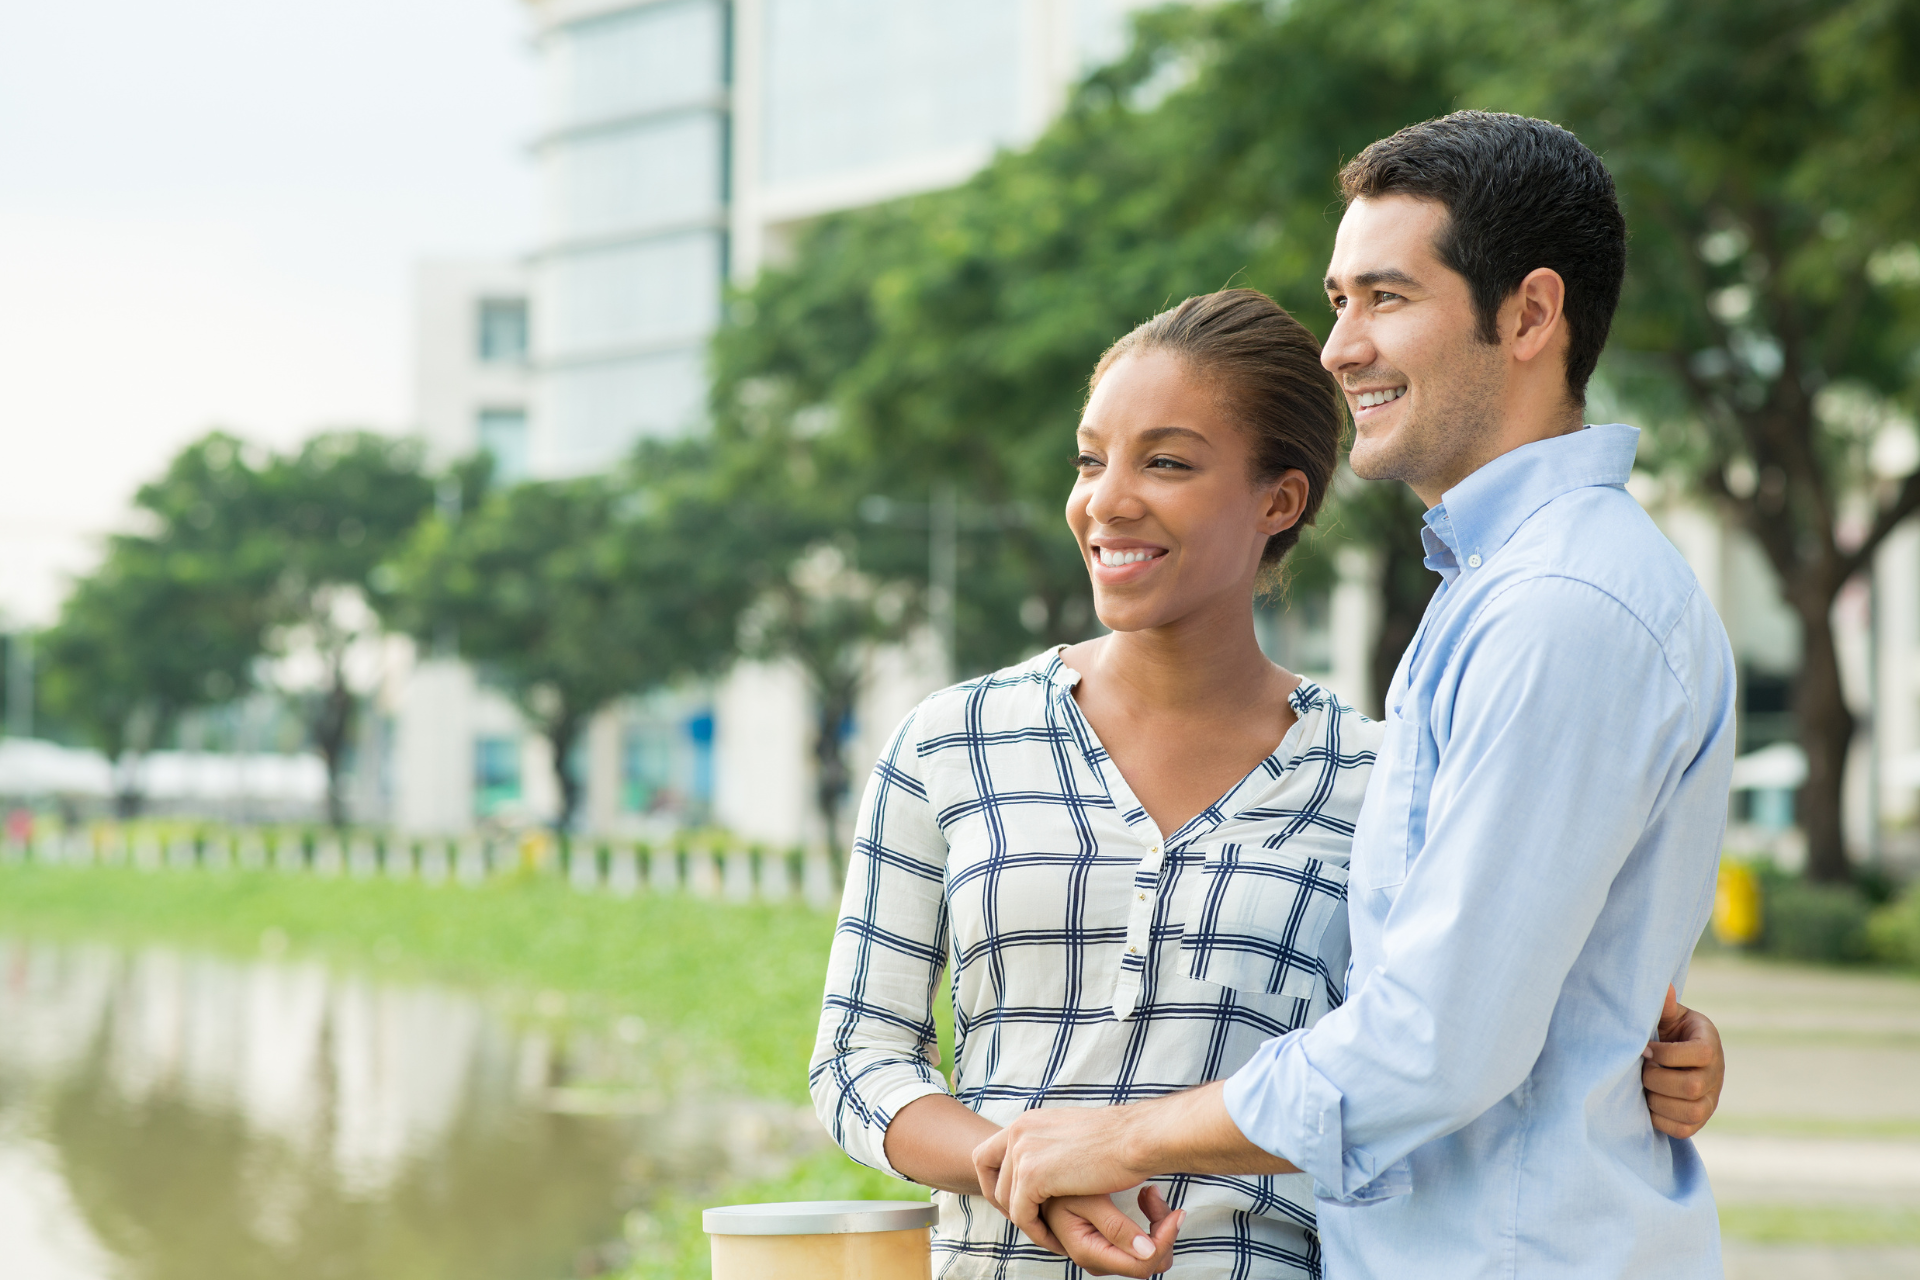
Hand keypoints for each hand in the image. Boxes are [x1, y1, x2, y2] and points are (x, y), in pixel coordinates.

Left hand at [973, 1106, 1152, 1250]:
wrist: (1136, 1139)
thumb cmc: (1117, 1141)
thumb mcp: (1070, 1134)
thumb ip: (1049, 1146)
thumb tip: (1044, 1162)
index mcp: (1027, 1121)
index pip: (986, 1153)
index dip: (994, 1182)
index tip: (1016, 1201)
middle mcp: (1019, 1130)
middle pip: (987, 1175)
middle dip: (1002, 1203)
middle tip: (1029, 1221)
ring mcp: (1023, 1151)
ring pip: (1006, 1200)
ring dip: (1026, 1222)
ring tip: (1049, 1234)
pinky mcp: (1032, 1174)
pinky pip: (1022, 1214)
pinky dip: (1037, 1232)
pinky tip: (1057, 1240)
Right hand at [1040, 1188, 1184, 1276]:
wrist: (1044, 1175)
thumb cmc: (1061, 1182)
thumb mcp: (1088, 1199)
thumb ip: (1116, 1227)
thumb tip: (1148, 1252)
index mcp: (1088, 1251)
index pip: (1141, 1265)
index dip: (1165, 1241)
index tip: (1178, 1211)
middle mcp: (1097, 1261)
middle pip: (1149, 1261)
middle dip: (1162, 1230)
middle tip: (1155, 1193)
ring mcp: (1103, 1255)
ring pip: (1149, 1253)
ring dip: (1156, 1222)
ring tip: (1149, 1192)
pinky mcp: (1109, 1245)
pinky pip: (1141, 1243)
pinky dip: (1148, 1220)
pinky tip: (1143, 1196)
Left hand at [1642, 984, 1723, 1138]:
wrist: (1674, 1056)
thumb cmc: (1667, 1032)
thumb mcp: (1668, 1016)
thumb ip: (1665, 1006)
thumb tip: (1664, 987)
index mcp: (1710, 1044)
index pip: (1700, 1054)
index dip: (1668, 1054)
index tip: (1645, 1049)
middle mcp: (1716, 1074)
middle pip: (1692, 1086)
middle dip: (1657, 1079)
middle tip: (1642, 1070)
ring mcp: (1711, 1100)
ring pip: (1690, 1111)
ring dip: (1658, 1100)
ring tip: (1645, 1087)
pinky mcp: (1700, 1120)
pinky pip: (1684, 1129)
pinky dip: (1661, 1119)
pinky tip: (1649, 1103)